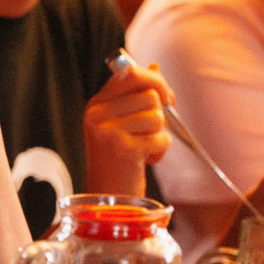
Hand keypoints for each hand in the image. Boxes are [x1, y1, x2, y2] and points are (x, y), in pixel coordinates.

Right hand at [84, 63, 173, 195]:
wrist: (108, 196)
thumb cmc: (118, 157)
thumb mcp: (120, 121)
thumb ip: (134, 94)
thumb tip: (153, 66)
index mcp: (96, 104)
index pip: (130, 74)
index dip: (155, 81)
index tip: (166, 97)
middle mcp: (97, 115)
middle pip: (149, 95)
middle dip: (159, 113)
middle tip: (153, 130)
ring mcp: (108, 132)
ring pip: (156, 116)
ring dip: (159, 134)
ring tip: (145, 148)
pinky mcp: (123, 150)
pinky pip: (161, 138)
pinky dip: (160, 150)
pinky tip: (146, 160)